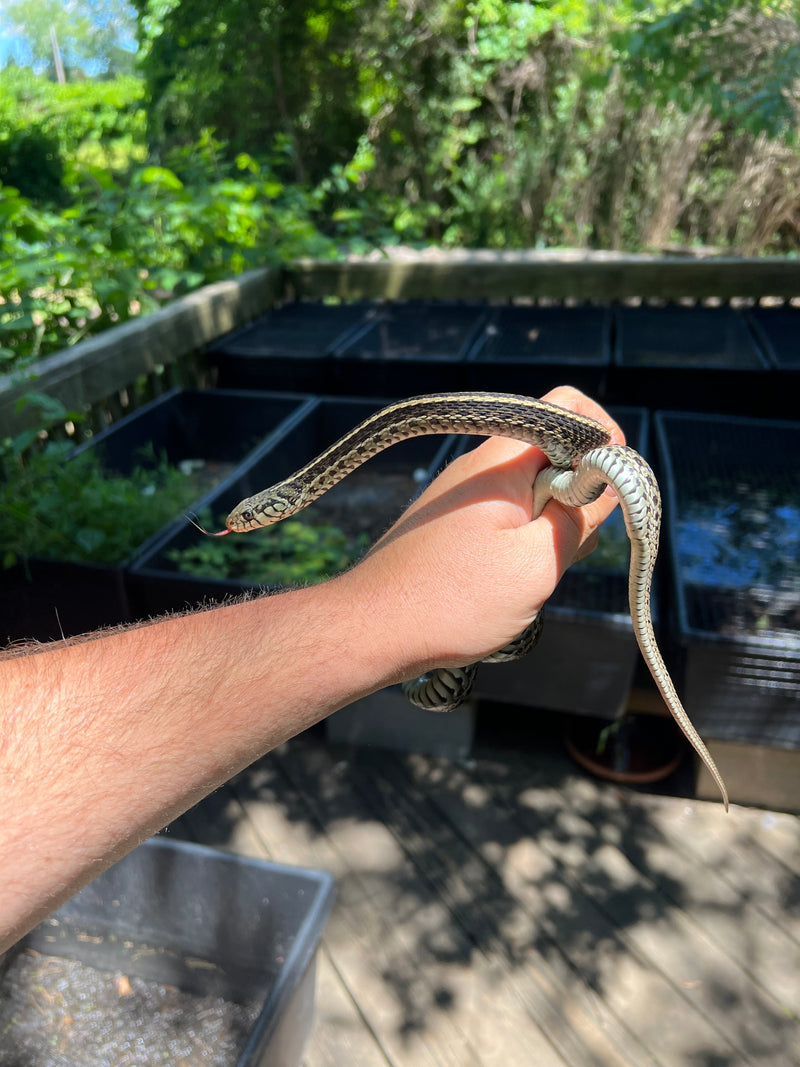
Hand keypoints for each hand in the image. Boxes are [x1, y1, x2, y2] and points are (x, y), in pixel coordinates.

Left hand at [342, 386, 624, 679]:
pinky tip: (506, 588)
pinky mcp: (452, 526)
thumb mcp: (538, 563)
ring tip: (529, 578)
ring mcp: (464, 496)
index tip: (609, 494)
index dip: (603, 443)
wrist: (370, 632)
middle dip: (578, 500)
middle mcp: (480, 467)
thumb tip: (610, 482)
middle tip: (565, 550)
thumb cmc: (452, 602)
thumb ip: (581, 516)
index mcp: (502, 460)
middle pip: (556, 457)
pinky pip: (506, 521)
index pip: (569, 410)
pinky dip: (521, 549)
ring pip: (533, 495)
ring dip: (549, 532)